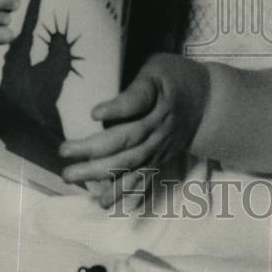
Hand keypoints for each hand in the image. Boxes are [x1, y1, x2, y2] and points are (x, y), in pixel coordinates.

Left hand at [59, 53, 209, 207]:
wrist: (207, 101)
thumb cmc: (173, 78)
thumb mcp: (157, 67)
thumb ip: (135, 85)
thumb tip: (104, 107)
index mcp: (158, 99)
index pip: (137, 102)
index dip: (117, 108)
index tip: (92, 113)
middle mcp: (159, 128)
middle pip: (127, 142)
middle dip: (94, 153)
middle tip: (64, 155)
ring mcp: (160, 148)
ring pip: (131, 166)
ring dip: (104, 178)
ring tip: (76, 181)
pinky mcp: (160, 160)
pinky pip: (144, 180)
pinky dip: (127, 194)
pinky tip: (106, 204)